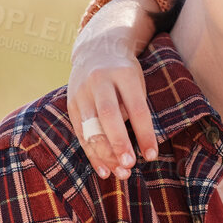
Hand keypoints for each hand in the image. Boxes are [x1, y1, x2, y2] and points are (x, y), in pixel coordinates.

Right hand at [66, 0, 159, 178]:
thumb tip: (140, 148)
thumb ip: (135, 110)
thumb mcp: (136, 82)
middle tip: (129, 165)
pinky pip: (80, 133)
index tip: (151, 155)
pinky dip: (92, 154)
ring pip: (91, 127)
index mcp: (123, 73)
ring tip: (120, 173)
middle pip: (109, 115)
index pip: (136, 107)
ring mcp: (82, 92)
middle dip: (119, 142)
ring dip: (104, 154)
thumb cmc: (124, 73)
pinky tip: (103, 170)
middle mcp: (99, 81)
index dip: (144, 133)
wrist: (96, 50)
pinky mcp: (71, 104)